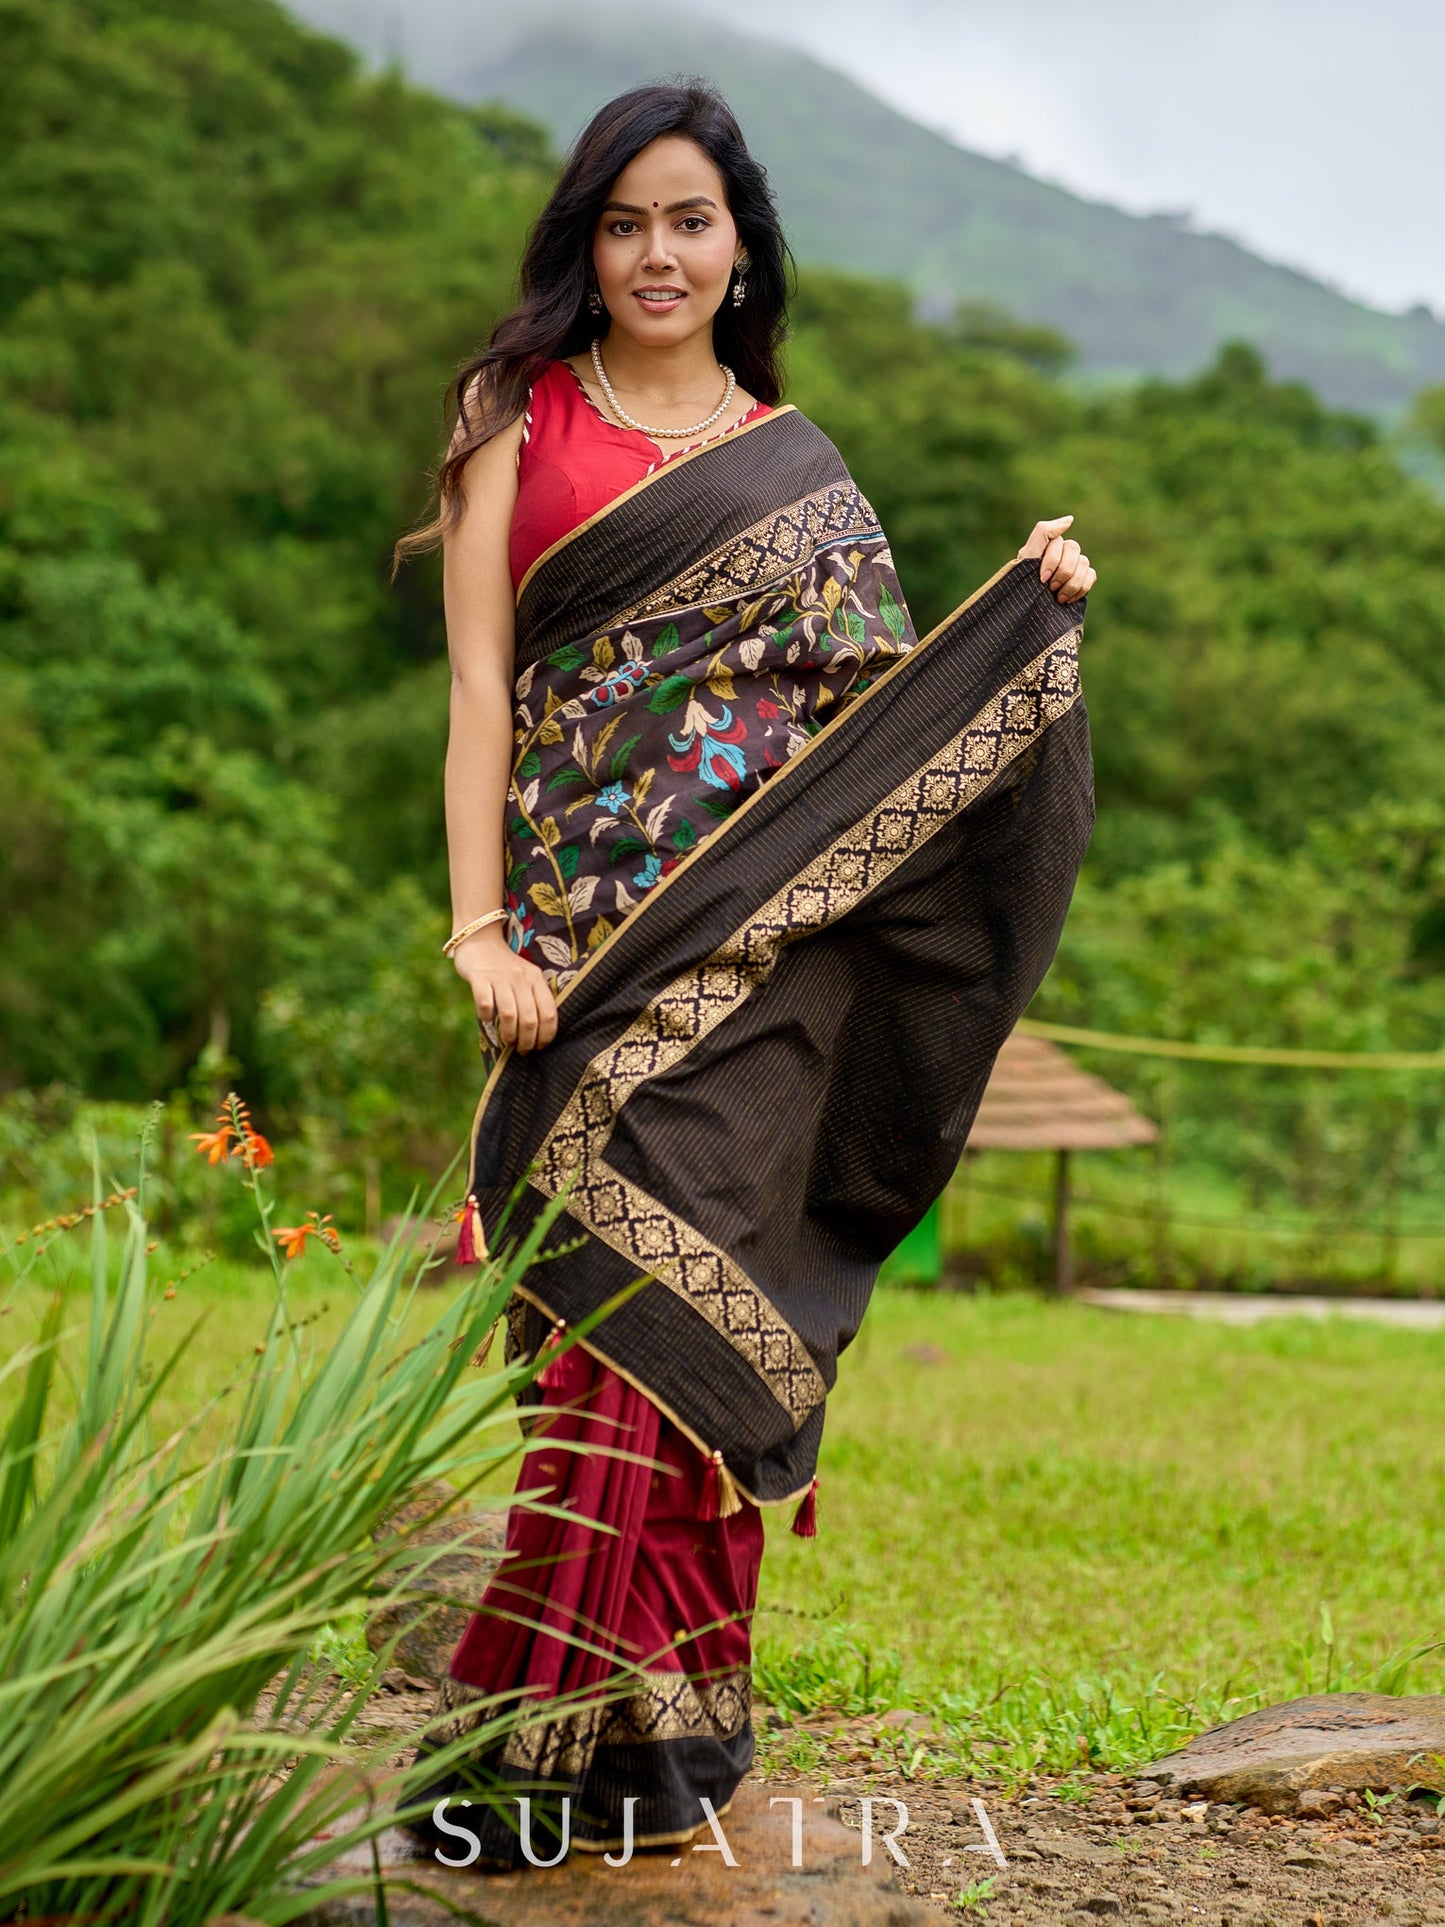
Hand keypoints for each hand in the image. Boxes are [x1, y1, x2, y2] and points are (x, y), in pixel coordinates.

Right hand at [452, 927, 557, 1052]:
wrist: (480, 940)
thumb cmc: (505, 967)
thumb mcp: (526, 978)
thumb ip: (533, 998)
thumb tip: (539, 1034)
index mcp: (536, 979)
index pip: (549, 1013)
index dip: (546, 1036)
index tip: (540, 1048)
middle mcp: (521, 978)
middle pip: (530, 1019)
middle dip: (528, 1041)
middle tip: (523, 1051)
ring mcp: (500, 978)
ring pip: (510, 1015)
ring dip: (509, 1035)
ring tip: (508, 1043)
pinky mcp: (479, 977)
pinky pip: (485, 1002)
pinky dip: (486, 1016)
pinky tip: (487, 1019)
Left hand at [1018, 515, 1094, 603]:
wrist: (1025, 614)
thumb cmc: (1021, 584)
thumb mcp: (1027, 557)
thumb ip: (1044, 532)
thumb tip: (1070, 519)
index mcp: (1047, 545)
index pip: (1059, 541)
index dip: (1052, 560)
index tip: (1042, 579)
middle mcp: (1061, 552)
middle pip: (1074, 549)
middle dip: (1063, 572)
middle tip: (1050, 588)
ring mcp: (1073, 566)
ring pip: (1084, 562)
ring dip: (1072, 583)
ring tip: (1058, 598)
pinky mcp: (1082, 580)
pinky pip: (1091, 575)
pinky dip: (1081, 588)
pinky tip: (1068, 600)